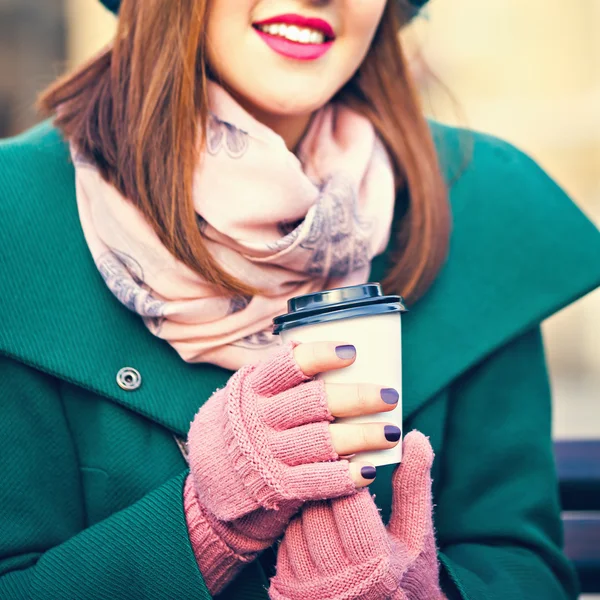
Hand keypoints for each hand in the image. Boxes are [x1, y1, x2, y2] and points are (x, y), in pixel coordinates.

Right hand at [184, 341, 401, 592]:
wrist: (209, 482)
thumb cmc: (242, 427)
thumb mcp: (245, 394)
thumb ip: (278, 378)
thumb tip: (331, 349)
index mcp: (252, 387)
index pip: (287, 365)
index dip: (320, 356)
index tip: (351, 352)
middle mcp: (258, 418)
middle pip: (314, 402)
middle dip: (357, 397)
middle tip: (390, 395)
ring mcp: (266, 453)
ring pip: (322, 441)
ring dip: (362, 436)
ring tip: (392, 431)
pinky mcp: (276, 486)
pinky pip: (316, 479)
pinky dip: (345, 476)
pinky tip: (369, 470)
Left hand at [269, 431, 444, 599]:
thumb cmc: (406, 571)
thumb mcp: (416, 533)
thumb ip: (414, 485)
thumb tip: (416, 437)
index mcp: (376, 563)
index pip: (349, 501)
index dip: (349, 476)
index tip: (352, 462)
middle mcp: (340, 580)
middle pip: (319, 509)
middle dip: (328, 488)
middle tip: (336, 475)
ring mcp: (312, 588)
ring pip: (299, 522)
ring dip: (310, 506)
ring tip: (329, 502)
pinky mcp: (290, 589)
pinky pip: (285, 542)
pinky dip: (298, 527)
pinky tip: (315, 524)